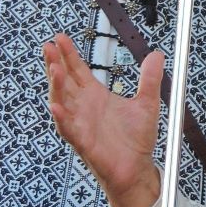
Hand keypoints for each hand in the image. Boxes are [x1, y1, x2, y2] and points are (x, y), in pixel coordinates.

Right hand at [44, 33, 161, 206]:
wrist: (137, 168)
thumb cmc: (136, 140)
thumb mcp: (147, 103)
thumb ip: (150, 78)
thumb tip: (157, 55)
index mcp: (95, 96)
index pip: (77, 71)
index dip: (68, 54)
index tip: (60, 38)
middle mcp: (84, 108)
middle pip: (64, 81)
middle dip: (55, 63)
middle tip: (49, 46)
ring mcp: (80, 124)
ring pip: (62, 102)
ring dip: (56, 86)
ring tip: (53, 68)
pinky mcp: (83, 142)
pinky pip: (68, 129)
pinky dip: (61, 118)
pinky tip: (56, 107)